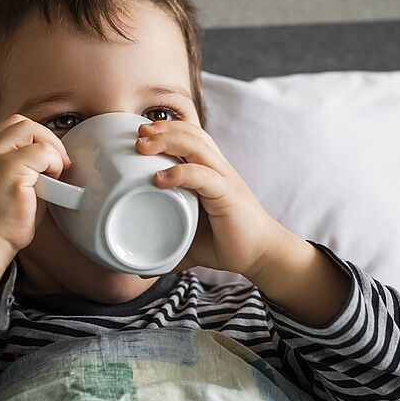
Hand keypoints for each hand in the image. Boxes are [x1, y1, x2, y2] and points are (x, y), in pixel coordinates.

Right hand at [0, 114, 70, 306]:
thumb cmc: (2, 220)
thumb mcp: (8, 183)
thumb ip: (23, 164)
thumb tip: (53, 154)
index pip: (12, 126)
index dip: (36, 136)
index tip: (49, 159)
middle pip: (21, 123)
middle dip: (47, 138)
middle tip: (59, 164)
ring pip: (32, 132)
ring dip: (52, 150)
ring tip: (54, 175)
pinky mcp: (10, 173)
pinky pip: (42, 154)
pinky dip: (54, 164)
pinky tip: (51, 184)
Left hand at [135, 119, 280, 279]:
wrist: (261, 255)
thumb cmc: (226, 243)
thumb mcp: (189, 242)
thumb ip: (166, 249)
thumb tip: (141, 272)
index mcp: (209, 171)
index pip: (189, 136)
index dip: (166, 129)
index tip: (140, 134)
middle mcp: (217, 168)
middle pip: (190, 133)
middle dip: (162, 129)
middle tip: (138, 134)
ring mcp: (224, 179)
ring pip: (197, 145)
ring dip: (168, 141)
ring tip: (143, 146)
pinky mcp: (228, 194)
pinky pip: (203, 175)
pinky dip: (180, 172)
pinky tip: (160, 178)